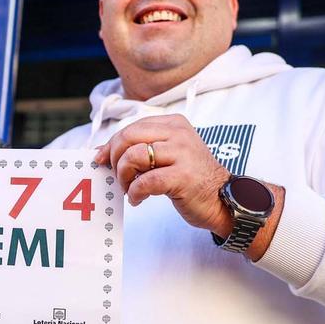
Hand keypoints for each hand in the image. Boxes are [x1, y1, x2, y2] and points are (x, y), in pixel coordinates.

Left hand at [94, 114, 232, 235]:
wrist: (223, 199)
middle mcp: (178, 134)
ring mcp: (182, 154)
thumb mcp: (168, 154)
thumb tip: (102, 152)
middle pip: (128, 137)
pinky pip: (145, 181)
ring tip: (128, 189)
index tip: (102, 160)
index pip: (132, 127)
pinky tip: (138, 199)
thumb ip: (140, 148)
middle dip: (114, 159)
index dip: (111, 144)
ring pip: (134, 157)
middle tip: (117, 177)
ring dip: (123, 177)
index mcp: (174, 124)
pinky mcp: (182, 177)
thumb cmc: (191, 178)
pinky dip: (135, 193)